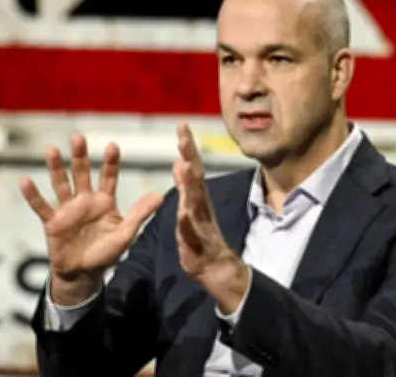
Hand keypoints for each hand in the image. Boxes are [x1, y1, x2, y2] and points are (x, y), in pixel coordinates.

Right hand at [21, 134, 162, 304]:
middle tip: (78, 138)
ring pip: (61, 184)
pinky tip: (25, 181)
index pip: (108, 177)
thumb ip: (140, 214)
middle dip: (80, 156)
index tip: (112, 146)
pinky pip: (41, 206)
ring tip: (51, 150)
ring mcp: (67, 209)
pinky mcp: (53, 222)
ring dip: (56, 168)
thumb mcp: (126, 234)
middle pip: (82, 173)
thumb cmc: (106, 253)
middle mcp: (85, 200)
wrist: (84, 273)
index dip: (110, 162)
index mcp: (104, 201)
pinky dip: (33, 195)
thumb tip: (160, 196)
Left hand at [173, 124, 246, 297]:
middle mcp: (200, 205)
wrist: (214, 268)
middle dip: (190, 155)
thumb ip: (185, 185)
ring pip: (194, 200)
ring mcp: (200, 223)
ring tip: (183, 166)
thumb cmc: (199, 236)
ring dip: (189, 183)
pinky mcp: (196, 242)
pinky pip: (190, 231)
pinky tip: (182, 212)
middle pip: (195, 176)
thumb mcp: (189, 206)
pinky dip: (186, 222)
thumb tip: (181, 162)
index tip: (182, 126)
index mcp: (197, 196)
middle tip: (183, 135)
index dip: (188, 147)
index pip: (192, 167)